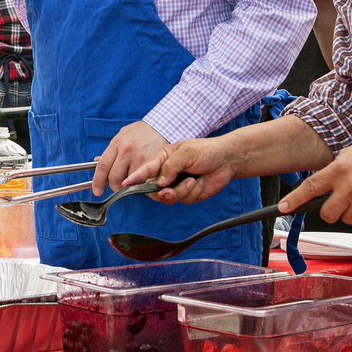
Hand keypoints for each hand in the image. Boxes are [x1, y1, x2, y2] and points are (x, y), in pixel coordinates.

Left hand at [90, 121, 167, 195]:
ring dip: (129, 185)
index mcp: (117, 143)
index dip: (98, 181)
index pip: (103, 166)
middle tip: (118, 187)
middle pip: (114, 178)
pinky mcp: (153, 163)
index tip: (97, 191)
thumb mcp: (122, 136)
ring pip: (129, 182)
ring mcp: (140, 157)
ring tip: (133, 178)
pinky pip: (142, 181)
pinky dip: (140, 183)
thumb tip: (96, 162)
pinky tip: (142, 178)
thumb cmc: (141, 132)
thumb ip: (110, 151)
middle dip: (115, 187)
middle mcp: (127, 151)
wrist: (161, 126)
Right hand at [122, 137, 239, 205]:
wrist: (228, 160)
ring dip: (180, 192)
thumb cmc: (206, 151)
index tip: (124, 184)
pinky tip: (199, 183)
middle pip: (153, 190)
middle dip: (161, 192)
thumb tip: (160, 183)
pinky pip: (183, 200)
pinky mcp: (187, 195)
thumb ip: (169, 166)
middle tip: (169, 191)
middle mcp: (167, 174)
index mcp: (162, 159)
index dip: (134, 178)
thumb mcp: (185, 152)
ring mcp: (176, 185)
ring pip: (168, 198)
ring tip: (191, 181)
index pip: (145, 170)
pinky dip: (192, 193)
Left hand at [279, 137, 351, 223]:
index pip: (311, 188)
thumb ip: (334, 171)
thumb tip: (321, 187)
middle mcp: (350, 187)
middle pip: (328, 214)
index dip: (295, 200)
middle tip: (338, 202)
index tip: (284, 208)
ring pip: (347, 219)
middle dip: (329, 211)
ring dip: (350, 212)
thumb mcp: (349, 155)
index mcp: (339, 170)